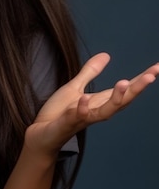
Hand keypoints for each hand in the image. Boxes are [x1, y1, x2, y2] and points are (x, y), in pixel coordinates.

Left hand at [26, 53, 158, 156]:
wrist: (41, 134)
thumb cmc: (59, 112)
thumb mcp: (75, 87)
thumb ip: (90, 72)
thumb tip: (106, 54)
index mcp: (100, 101)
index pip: (125, 89)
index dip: (142, 79)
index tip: (158, 67)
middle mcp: (96, 111)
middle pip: (122, 100)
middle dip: (137, 88)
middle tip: (152, 74)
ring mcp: (83, 118)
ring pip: (105, 111)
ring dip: (116, 98)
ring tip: (124, 83)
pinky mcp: (66, 124)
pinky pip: (76, 117)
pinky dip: (82, 109)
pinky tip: (85, 99)